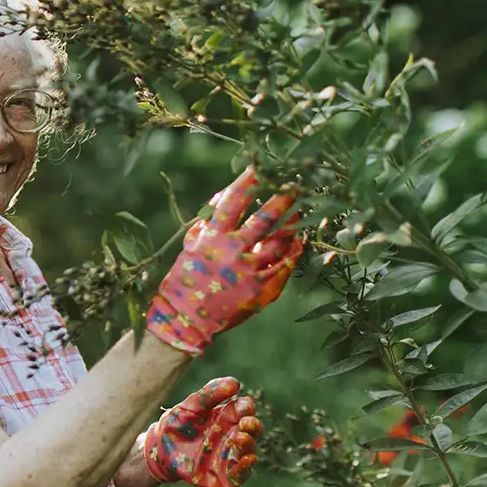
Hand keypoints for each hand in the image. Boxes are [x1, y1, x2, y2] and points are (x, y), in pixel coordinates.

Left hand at [142, 377, 262, 486]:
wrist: (160, 450)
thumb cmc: (177, 424)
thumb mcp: (191, 406)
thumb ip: (210, 394)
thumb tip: (235, 382)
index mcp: (227, 416)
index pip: (244, 409)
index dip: (247, 407)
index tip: (243, 407)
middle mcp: (233, 435)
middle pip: (252, 429)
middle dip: (253, 425)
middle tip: (246, 422)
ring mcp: (230, 456)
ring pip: (248, 451)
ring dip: (248, 444)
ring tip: (240, 437)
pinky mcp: (225, 476)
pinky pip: (241, 475)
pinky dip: (246, 468)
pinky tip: (247, 459)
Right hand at [145, 167, 303, 355]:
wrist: (186, 320)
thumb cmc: (184, 280)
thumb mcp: (190, 246)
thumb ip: (207, 222)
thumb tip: (223, 197)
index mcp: (212, 238)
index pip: (234, 201)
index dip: (249, 180)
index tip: (262, 165)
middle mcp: (233, 252)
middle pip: (264, 219)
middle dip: (282, 198)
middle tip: (297, 183)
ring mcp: (249, 272)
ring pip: (279, 242)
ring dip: (292, 224)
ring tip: (301, 210)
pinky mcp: (260, 291)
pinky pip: (284, 267)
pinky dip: (293, 252)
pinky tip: (299, 241)